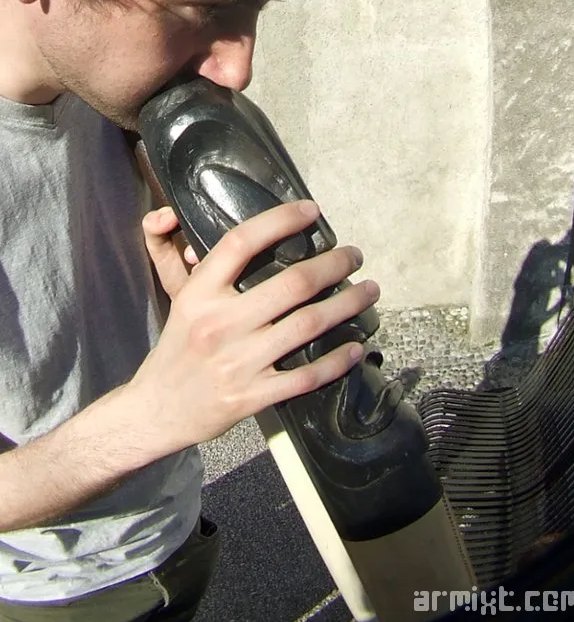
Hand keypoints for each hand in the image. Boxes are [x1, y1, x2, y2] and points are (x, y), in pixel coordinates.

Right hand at [130, 200, 379, 454]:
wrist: (156, 410)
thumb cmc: (177, 349)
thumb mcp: (184, 302)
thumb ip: (214, 273)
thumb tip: (260, 238)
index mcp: (198, 294)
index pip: (240, 242)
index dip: (280, 220)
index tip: (311, 210)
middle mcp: (219, 324)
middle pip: (291, 283)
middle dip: (333, 264)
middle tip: (355, 255)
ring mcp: (238, 362)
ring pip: (308, 324)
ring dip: (347, 305)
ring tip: (369, 290)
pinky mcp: (252, 396)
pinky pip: (306, 376)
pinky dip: (337, 360)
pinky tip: (356, 347)